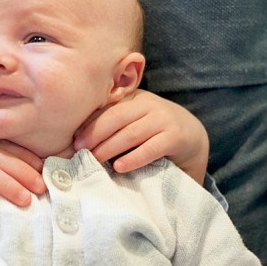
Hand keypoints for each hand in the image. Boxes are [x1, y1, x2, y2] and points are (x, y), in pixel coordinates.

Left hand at [73, 89, 208, 183]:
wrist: (193, 137)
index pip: (107, 109)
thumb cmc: (153, 133)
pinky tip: (120, 167)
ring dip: (109, 148)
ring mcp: (163, 119)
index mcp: (134, 98)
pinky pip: (151, 148)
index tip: (73, 141)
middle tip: (79, 152)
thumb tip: (80, 140)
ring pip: (130, 133)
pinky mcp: (175, 137)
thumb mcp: (133, 122)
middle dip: (95, 136)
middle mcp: (148, 104)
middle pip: (115, 118)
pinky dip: (133, 158)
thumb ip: (114, 125)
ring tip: (94, 161)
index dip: (88, 125)